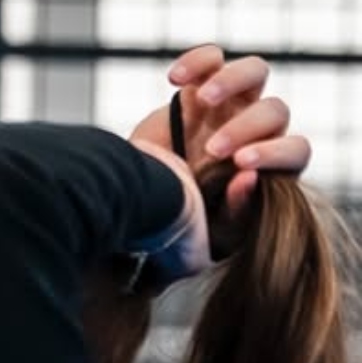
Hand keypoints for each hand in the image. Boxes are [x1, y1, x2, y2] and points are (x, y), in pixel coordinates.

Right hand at [130, 45, 310, 217]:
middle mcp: (257, 131)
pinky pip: (211, 59)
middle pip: (274, 110)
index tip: (239, 164)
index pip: (294, 150)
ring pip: (255, 71)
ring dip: (232, 81)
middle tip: (211, 150)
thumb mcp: (211, 229)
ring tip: (203, 98)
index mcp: (270, 167)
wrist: (142, 205)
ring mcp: (230, 106)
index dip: (273, 153)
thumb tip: (248, 179)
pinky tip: (173, 79)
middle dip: (244, 128)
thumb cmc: (184, 223)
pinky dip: (197, 61)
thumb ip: (235, 209)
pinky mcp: (198, 90)